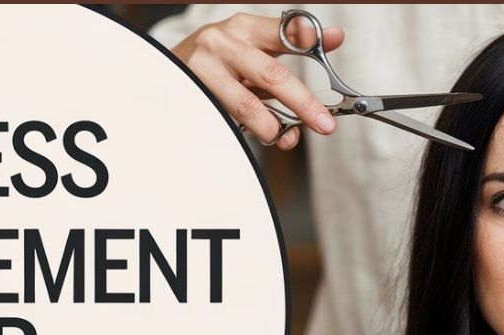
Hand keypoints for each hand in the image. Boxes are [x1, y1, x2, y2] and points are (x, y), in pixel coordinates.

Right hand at [171, 13, 344, 149]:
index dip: (308, 38)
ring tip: (284, 137)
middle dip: (302, 103)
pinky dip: (247, 132)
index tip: (336, 39)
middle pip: (270, 75)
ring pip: (246, 105)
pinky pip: (227, 121)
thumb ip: (290, 43)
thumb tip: (335, 37)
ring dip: (272, 126)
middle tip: (323, 123)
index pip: (281, 31)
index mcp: (242, 28)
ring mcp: (203, 72)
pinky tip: (255, 134)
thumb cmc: (218, 59)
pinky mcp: (192, 98)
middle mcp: (221, 44)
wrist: (167, 69)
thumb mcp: (251, 44)